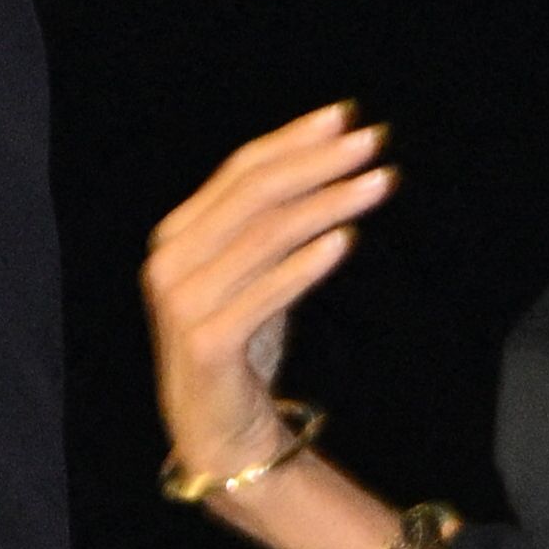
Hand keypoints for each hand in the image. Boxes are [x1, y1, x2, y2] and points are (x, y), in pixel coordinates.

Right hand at [143, 104, 391, 476]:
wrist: (218, 430)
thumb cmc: (241, 344)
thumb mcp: (254, 272)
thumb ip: (271, 222)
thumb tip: (329, 160)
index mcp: (178, 234)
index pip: (239, 171)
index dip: (293, 140)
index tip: (346, 118)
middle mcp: (172, 261)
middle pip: (253, 194)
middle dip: (317, 162)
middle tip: (372, 141)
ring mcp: (184, 303)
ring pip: (264, 236)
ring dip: (327, 203)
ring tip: (376, 183)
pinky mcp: (206, 343)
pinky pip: (264, 294)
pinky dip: (304, 265)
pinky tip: (345, 240)